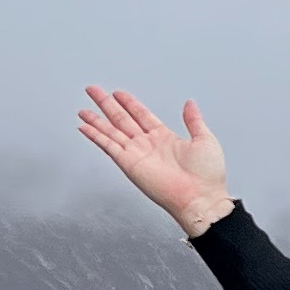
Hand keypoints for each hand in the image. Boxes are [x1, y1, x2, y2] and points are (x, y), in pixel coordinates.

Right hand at [77, 87, 235, 238]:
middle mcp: (148, 144)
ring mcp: (137, 154)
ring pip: (111, 131)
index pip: (141, 114)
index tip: (117, 93)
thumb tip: (190, 104)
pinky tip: (84, 127)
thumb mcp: (204, 139)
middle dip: (106, 104)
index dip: (129, 103)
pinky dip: (95, 136)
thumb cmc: (207, 176)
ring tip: (83, 109)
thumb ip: (194, 120)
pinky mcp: (130, 164)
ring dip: (96, 120)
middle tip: (93, 91)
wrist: (201, 198)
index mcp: (164, 137)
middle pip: (121, 118)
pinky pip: (108, 146)